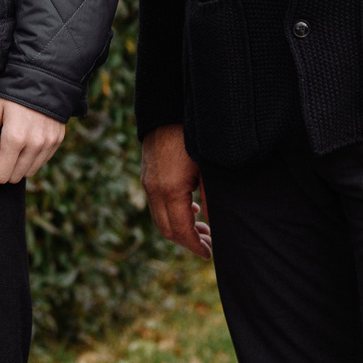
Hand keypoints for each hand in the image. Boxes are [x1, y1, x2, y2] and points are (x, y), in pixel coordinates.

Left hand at [0, 96, 66, 183]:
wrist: (42, 79)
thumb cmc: (12, 95)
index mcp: (15, 138)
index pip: (0, 175)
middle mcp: (34, 145)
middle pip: (14, 177)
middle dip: (4, 164)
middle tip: (1, 144)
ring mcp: (48, 145)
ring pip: (29, 172)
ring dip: (18, 162)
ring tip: (14, 140)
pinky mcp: (57, 142)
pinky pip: (41, 162)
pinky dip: (31, 156)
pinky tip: (27, 137)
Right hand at [142, 123, 211, 258]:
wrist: (167, 108)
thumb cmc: (192, 136)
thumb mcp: (209, 169)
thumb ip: (212, 199)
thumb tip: (216, 224)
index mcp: (170, 190)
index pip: (181, 231)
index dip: (195, 246)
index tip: (210, 254)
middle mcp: (154, 188)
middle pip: (166, 229)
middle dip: (187, 241)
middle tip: (209, 244)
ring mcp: (147, 181)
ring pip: (160, 217)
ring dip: (179, 227)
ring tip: (202, 228)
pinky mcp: (147, 173)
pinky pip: (156, 203)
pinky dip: (172, 213)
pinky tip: (190, 208)